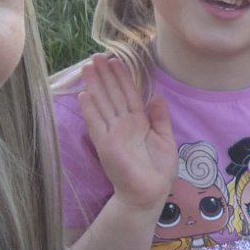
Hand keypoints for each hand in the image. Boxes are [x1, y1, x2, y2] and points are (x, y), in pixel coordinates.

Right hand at [78, 53, 176, 210]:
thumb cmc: (159, 170)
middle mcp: (123, 124)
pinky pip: (97, 123)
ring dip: (95, 86)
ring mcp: (112, 133)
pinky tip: (84, 94)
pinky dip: (90, 109)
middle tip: (96, 56)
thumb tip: (156, 96)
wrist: (149, 194)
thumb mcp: (166, 139)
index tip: (114, 60)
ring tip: (87, 67)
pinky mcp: (106, 144)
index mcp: (138, 122)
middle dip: (105, 75)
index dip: (122, 77)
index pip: (128, 94)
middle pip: (113, 94)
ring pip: (103, 103)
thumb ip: (160, 118)